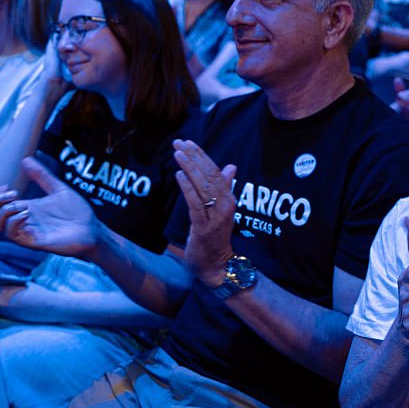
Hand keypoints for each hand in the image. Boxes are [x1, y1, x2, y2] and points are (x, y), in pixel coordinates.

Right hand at [0, 157, 100, 257]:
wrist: (92, 228)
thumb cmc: (77, 212)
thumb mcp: (58, 189)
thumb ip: (42, 176)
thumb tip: (26, 159)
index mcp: (26, 208)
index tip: (6, 185)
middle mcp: (24, 221)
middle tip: (12, 193)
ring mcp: (28, 231)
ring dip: (4, 213)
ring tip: (20, 204)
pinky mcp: (34, 241)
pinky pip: (13, 235)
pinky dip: (14, 223)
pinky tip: (26, 214)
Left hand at [173, 139, 237, 287]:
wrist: (215, 264)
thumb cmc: (214, 236)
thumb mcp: (219, 210)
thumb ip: (224, 187)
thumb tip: (230, 167)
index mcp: (228, 199)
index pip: (215, 172)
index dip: (201, 156)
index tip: (188, 142)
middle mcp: (225, 206)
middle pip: (209, 176)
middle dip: (193, 157)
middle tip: (179, 143)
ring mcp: (215, 217)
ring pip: (202, 187)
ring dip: (189, 168)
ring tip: (177, 154)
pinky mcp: (203, 227)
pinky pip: (195, 204)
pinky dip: (188, 188)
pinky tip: (179, 175)